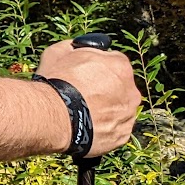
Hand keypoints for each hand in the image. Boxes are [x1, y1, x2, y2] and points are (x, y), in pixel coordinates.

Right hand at [36, 39, 141, 157]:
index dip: (98, 67)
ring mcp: (128, 116)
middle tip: (83, 94)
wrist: (53, 117)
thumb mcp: (59, 53)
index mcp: (120, 66)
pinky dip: (104, 128)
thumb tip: (75, 48)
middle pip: (120, 87)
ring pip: (119, 109)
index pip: (114, 61)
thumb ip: (74, 48)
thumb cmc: (56, 83)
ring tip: (83, 113)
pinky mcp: (122, 136)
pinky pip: (115, 129)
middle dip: (106, 89)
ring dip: (106, 109)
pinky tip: (86, 126)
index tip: (85, 73)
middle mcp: (131, 91)